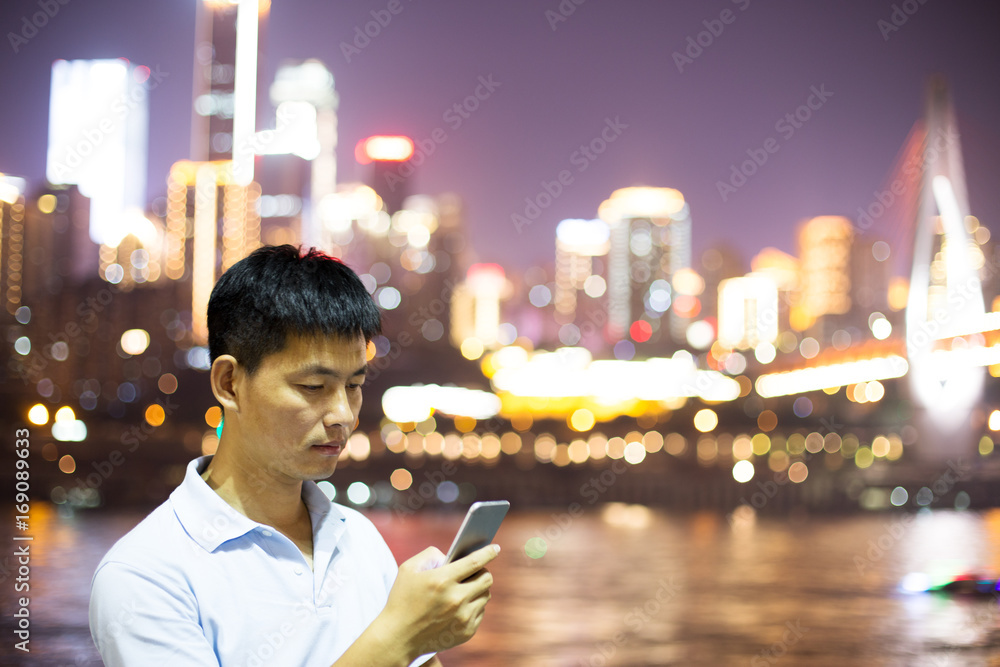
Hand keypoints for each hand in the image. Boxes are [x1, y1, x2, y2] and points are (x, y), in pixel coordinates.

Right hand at [378, 544, 498, 656]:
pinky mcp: (467, 632)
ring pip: (485, 595)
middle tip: (474, 571)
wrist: (398, 637)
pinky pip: (480, 612)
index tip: (495, 548)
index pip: (475, 562)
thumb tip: (449, 555)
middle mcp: (456, 599)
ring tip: (464, 589)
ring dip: (478, 589)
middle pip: (486, 578)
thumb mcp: (408, 569)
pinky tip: (460, 606)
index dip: (488, 553)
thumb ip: (430, 554)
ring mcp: (463, 617)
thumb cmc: (402, 600)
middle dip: (482, 571)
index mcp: (442, 580)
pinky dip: (473, 606)